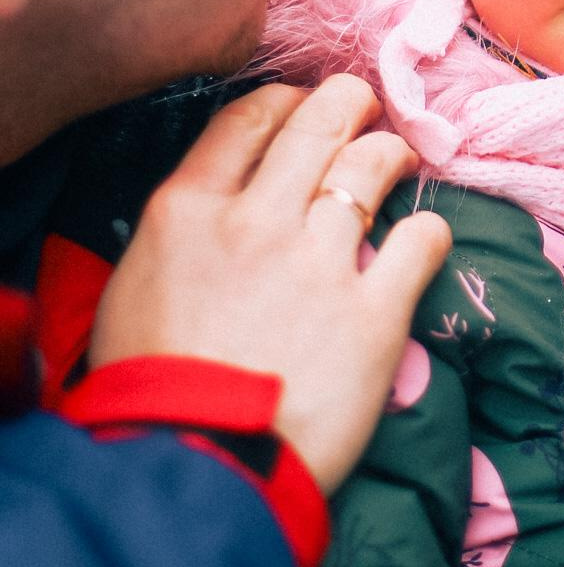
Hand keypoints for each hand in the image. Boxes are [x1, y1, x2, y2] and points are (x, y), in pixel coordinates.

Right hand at [89, 75, 450, 492]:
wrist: (190, 465)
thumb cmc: (147, 390)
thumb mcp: (131, 288)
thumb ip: (180, 234)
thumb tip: (212, 210)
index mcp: (189, 211)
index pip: (248, 119)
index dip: (286, 101)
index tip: (303, 106)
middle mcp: (258, 220)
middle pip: (319, 124)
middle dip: (349, 101)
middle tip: (364, 103)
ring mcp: (320, 264)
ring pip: (371, 166)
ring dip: (390, 151)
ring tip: (399, 156)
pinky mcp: (374, 315)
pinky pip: (420, 243)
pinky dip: (428, 231)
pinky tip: (426, 235)